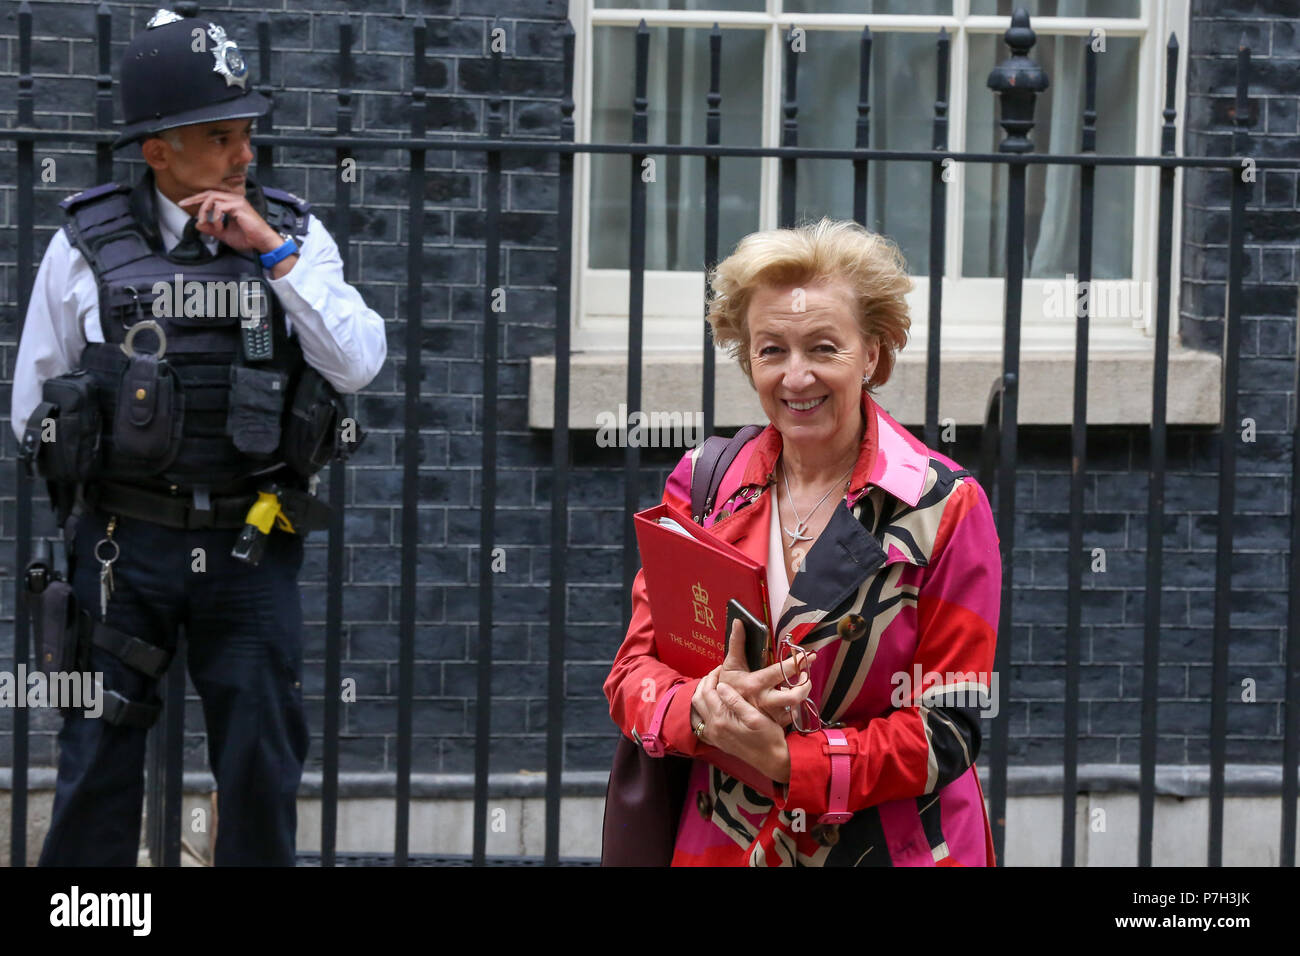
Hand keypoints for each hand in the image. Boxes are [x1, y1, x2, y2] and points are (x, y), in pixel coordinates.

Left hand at [177, 190, 282, 255]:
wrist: (262, 242)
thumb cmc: (248, 238)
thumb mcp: (224, 234)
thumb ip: (211, 228)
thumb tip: (198, 224)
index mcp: (231, 203)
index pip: (210, 196)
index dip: (196, 199)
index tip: (183, 204)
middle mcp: (234, 199)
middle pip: (208, 193)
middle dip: (194, 199)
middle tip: (183, 204)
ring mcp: (237, 201)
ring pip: (212, 198)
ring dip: (205, 211)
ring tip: (206, 223)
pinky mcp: (239, 206)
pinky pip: (220, 207)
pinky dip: (216, 218)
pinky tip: (219, 226)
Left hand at [691, 665, 792, 781]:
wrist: (772, 761)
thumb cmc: (768, 738)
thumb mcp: (755, 717)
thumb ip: (735, 701)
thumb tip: (720, 686)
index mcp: (721, 719)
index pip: (708, 692)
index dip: (713, 677)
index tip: (721, 668)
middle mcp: (713, 728)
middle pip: (698, 699)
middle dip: (705, 683)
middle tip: (716, 674)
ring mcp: (713, 736)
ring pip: (696, 711)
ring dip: (701, 695)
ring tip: (712, 685)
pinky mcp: (716, 741)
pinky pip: (699, 725)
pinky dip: (700, 712)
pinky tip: (708, 706)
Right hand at [708, 617, 816, 727]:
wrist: (721, 712)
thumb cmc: (727, 685)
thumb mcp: (730, 664)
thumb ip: (737, 642)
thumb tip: (739, 622)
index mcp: (755, 683)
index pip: (782, 672)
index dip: (798, 663)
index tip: (809, 656)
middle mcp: (764, 700)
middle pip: (793, 696)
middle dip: (805, 685)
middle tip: (807, 676)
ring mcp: (769, 714)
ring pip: (794, 708)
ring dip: (801, 696)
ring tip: (802, 686)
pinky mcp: (771, 723)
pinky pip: (790, 717)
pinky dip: (795, 709)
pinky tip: (793, 700)